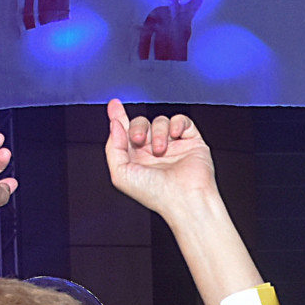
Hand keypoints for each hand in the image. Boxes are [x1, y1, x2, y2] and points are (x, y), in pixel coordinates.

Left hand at [103, 100, 216, 215]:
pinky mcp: (191, 142)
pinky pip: (182, 121)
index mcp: (136, 160)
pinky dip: (177, 123)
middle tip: (139, 139)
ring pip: (160, 121)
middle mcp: (153, 152)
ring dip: (158, 132)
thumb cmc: (156, 194)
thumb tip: (115, 124)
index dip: (118, 117)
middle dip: (138, 126)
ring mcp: (173, 146)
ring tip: (161, 149)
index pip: (125, 132)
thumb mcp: (121, 174)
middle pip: (141, 123)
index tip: (114, 105)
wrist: (185, 199)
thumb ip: (113, 148)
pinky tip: (175, 135)